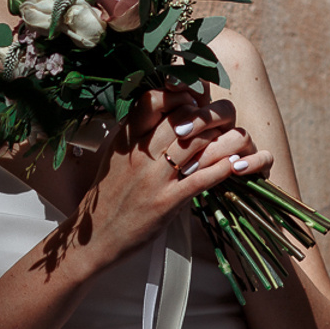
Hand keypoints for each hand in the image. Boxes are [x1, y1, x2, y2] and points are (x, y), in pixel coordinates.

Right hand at [64, 85, 273, 272]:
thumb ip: (137, 131)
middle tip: (223, 115)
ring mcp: (153, 178)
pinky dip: (220, 169)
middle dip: (208, 114)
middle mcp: (140, 153)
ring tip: (234, 137)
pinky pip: (199, 180)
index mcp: (126, 137)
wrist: (95, 235)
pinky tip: (233, 164)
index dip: (178, 94)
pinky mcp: (165, 203)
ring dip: (220, 139)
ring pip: (196, 145)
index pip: (152, 100)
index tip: (193, 97)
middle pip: (182, 119)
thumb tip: (168, 113)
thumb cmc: (109, 192)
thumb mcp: (116, 153)